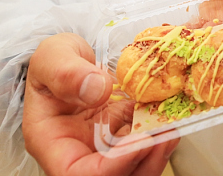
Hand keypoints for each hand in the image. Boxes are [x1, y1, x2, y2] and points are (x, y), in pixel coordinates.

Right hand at [23, 33, 178, 175]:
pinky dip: (159, 130)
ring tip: (171, 124)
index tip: (139, 143)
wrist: (69, 58)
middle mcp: (81, 151)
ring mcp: (106, 144)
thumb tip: (97, 90)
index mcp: (54, 144)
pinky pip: (145, 141)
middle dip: (144, 162)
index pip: (79, 173)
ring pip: (134, 165)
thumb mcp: (51, 57)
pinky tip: (169, 112)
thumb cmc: (54, 62)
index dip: (112, 168)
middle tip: (165, 135)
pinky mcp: (125, 132)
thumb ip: (67, 73)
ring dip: (157, 150)